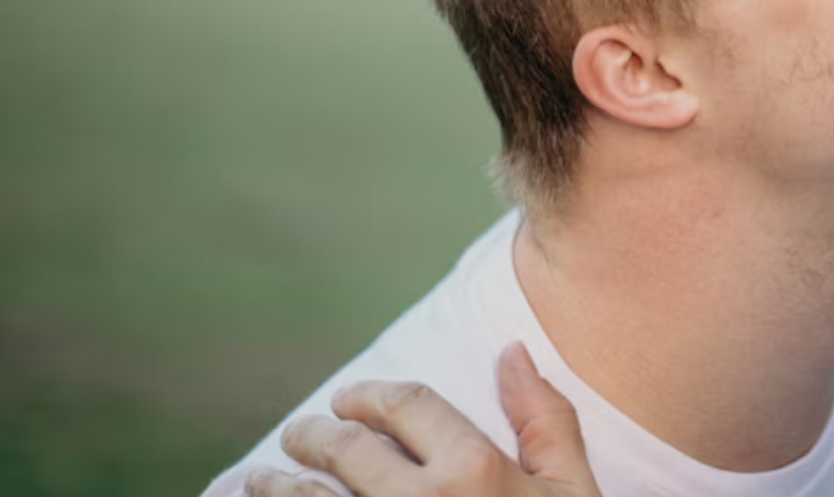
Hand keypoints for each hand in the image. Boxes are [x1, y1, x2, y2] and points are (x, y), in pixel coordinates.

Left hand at [249, 344, 603, 496]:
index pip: (405, 404)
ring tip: (261, 480)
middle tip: (300, 435)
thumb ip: (545, 420)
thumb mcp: (571, 492)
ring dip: (275, 485)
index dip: (369, 395)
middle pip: (345, 447)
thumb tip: (512, 351)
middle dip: (313, 435)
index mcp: (474, 471)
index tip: (348, 400)